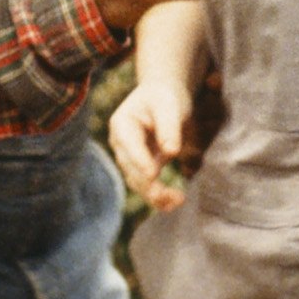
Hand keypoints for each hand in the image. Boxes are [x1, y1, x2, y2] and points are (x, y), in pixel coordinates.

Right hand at [111, 81, 195, 208]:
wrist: (163, 97)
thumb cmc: (165, 97)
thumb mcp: (169, 105)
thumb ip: (169, 127)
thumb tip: (171, 152)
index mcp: (121, 124)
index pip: (130, 145)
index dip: (140, 160)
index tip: (152, 174)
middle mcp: (120, 144)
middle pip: (131, 169)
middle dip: (149, 185)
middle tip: (169, 196)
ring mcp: (129, 158)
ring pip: (138, 182)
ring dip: (155, 195)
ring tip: (177, 201)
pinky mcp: (141, 168)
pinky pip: (147, 186)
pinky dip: (160, 196)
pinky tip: (175, 202)